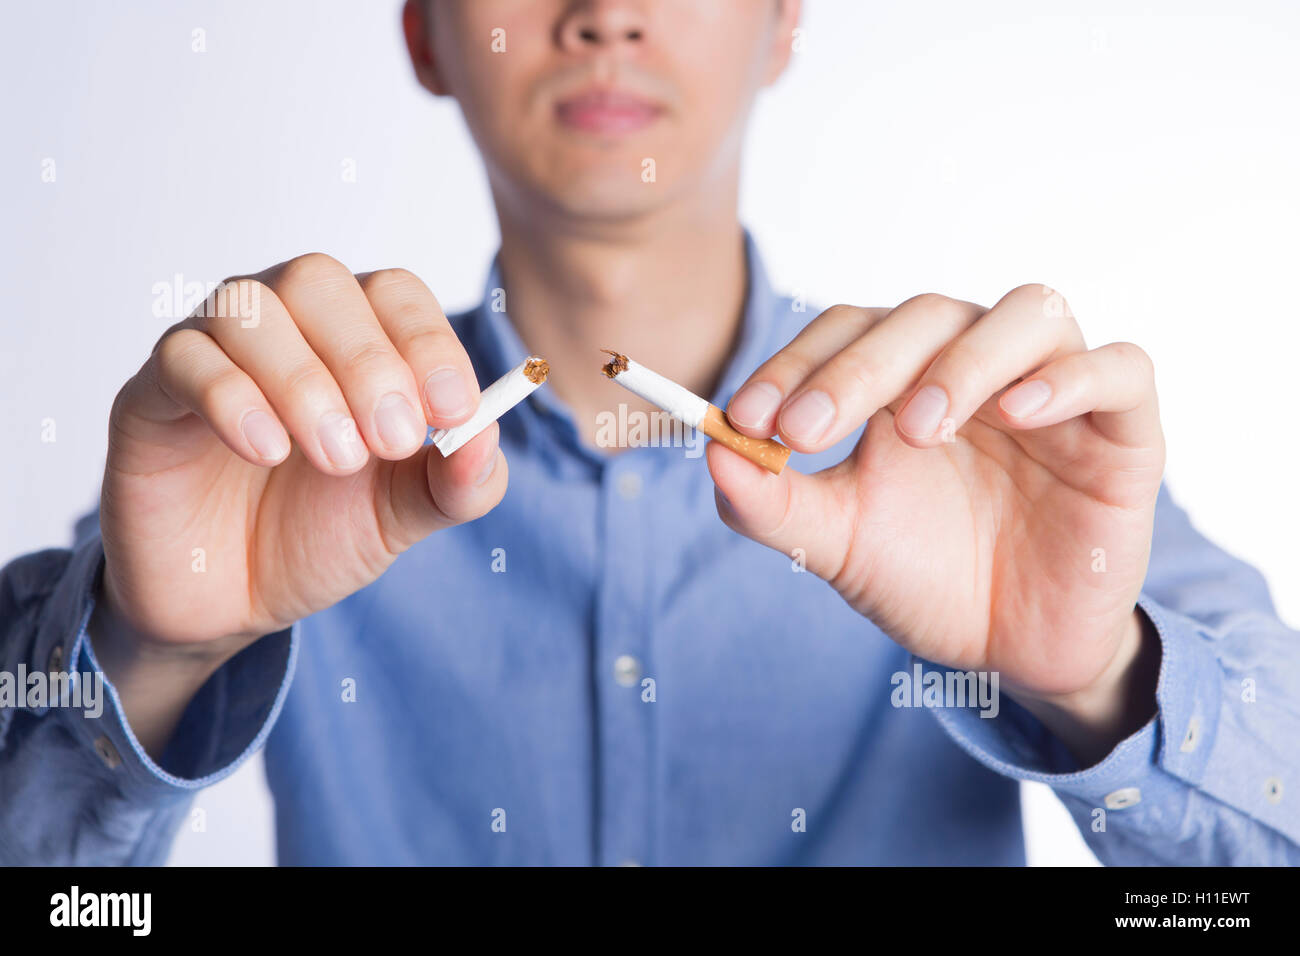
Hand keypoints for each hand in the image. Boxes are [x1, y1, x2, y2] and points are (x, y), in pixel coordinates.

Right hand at [100, 254, 505, 659]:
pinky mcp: (152, 393)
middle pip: (319, 281)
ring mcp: (212, 349)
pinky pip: (184, 358)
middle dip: (369, 360)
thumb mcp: (406, 513)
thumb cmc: (320, 532)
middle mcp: (282, 322)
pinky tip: (267, 451)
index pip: (395, 293)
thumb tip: (490, 432)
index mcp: (354, 336)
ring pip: (249, 309)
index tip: (454, 410)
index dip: (428, 342)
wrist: (234, 600)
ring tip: (336, 458)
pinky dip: (232, 398)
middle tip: (395, 439)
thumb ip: (459, 479)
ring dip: (304, 381)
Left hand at [709, 286, 1165, 760]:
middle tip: (808, 429)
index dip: (796, 362)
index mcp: (905, 381)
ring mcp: (1055, 394)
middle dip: (859, 367)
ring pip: (1029, 313)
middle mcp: (978, 369)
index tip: (746, 419)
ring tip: (917, 428)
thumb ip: (774, 503)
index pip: (850, 330)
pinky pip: (1119, 369)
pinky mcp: (1124, 432)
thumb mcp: (838, 546)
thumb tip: (709, 450)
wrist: (1011, 653)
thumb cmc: (925, 580)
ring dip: (965, 359)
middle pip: (926, 315)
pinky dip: (1069, 379)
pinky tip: (1018, 414)